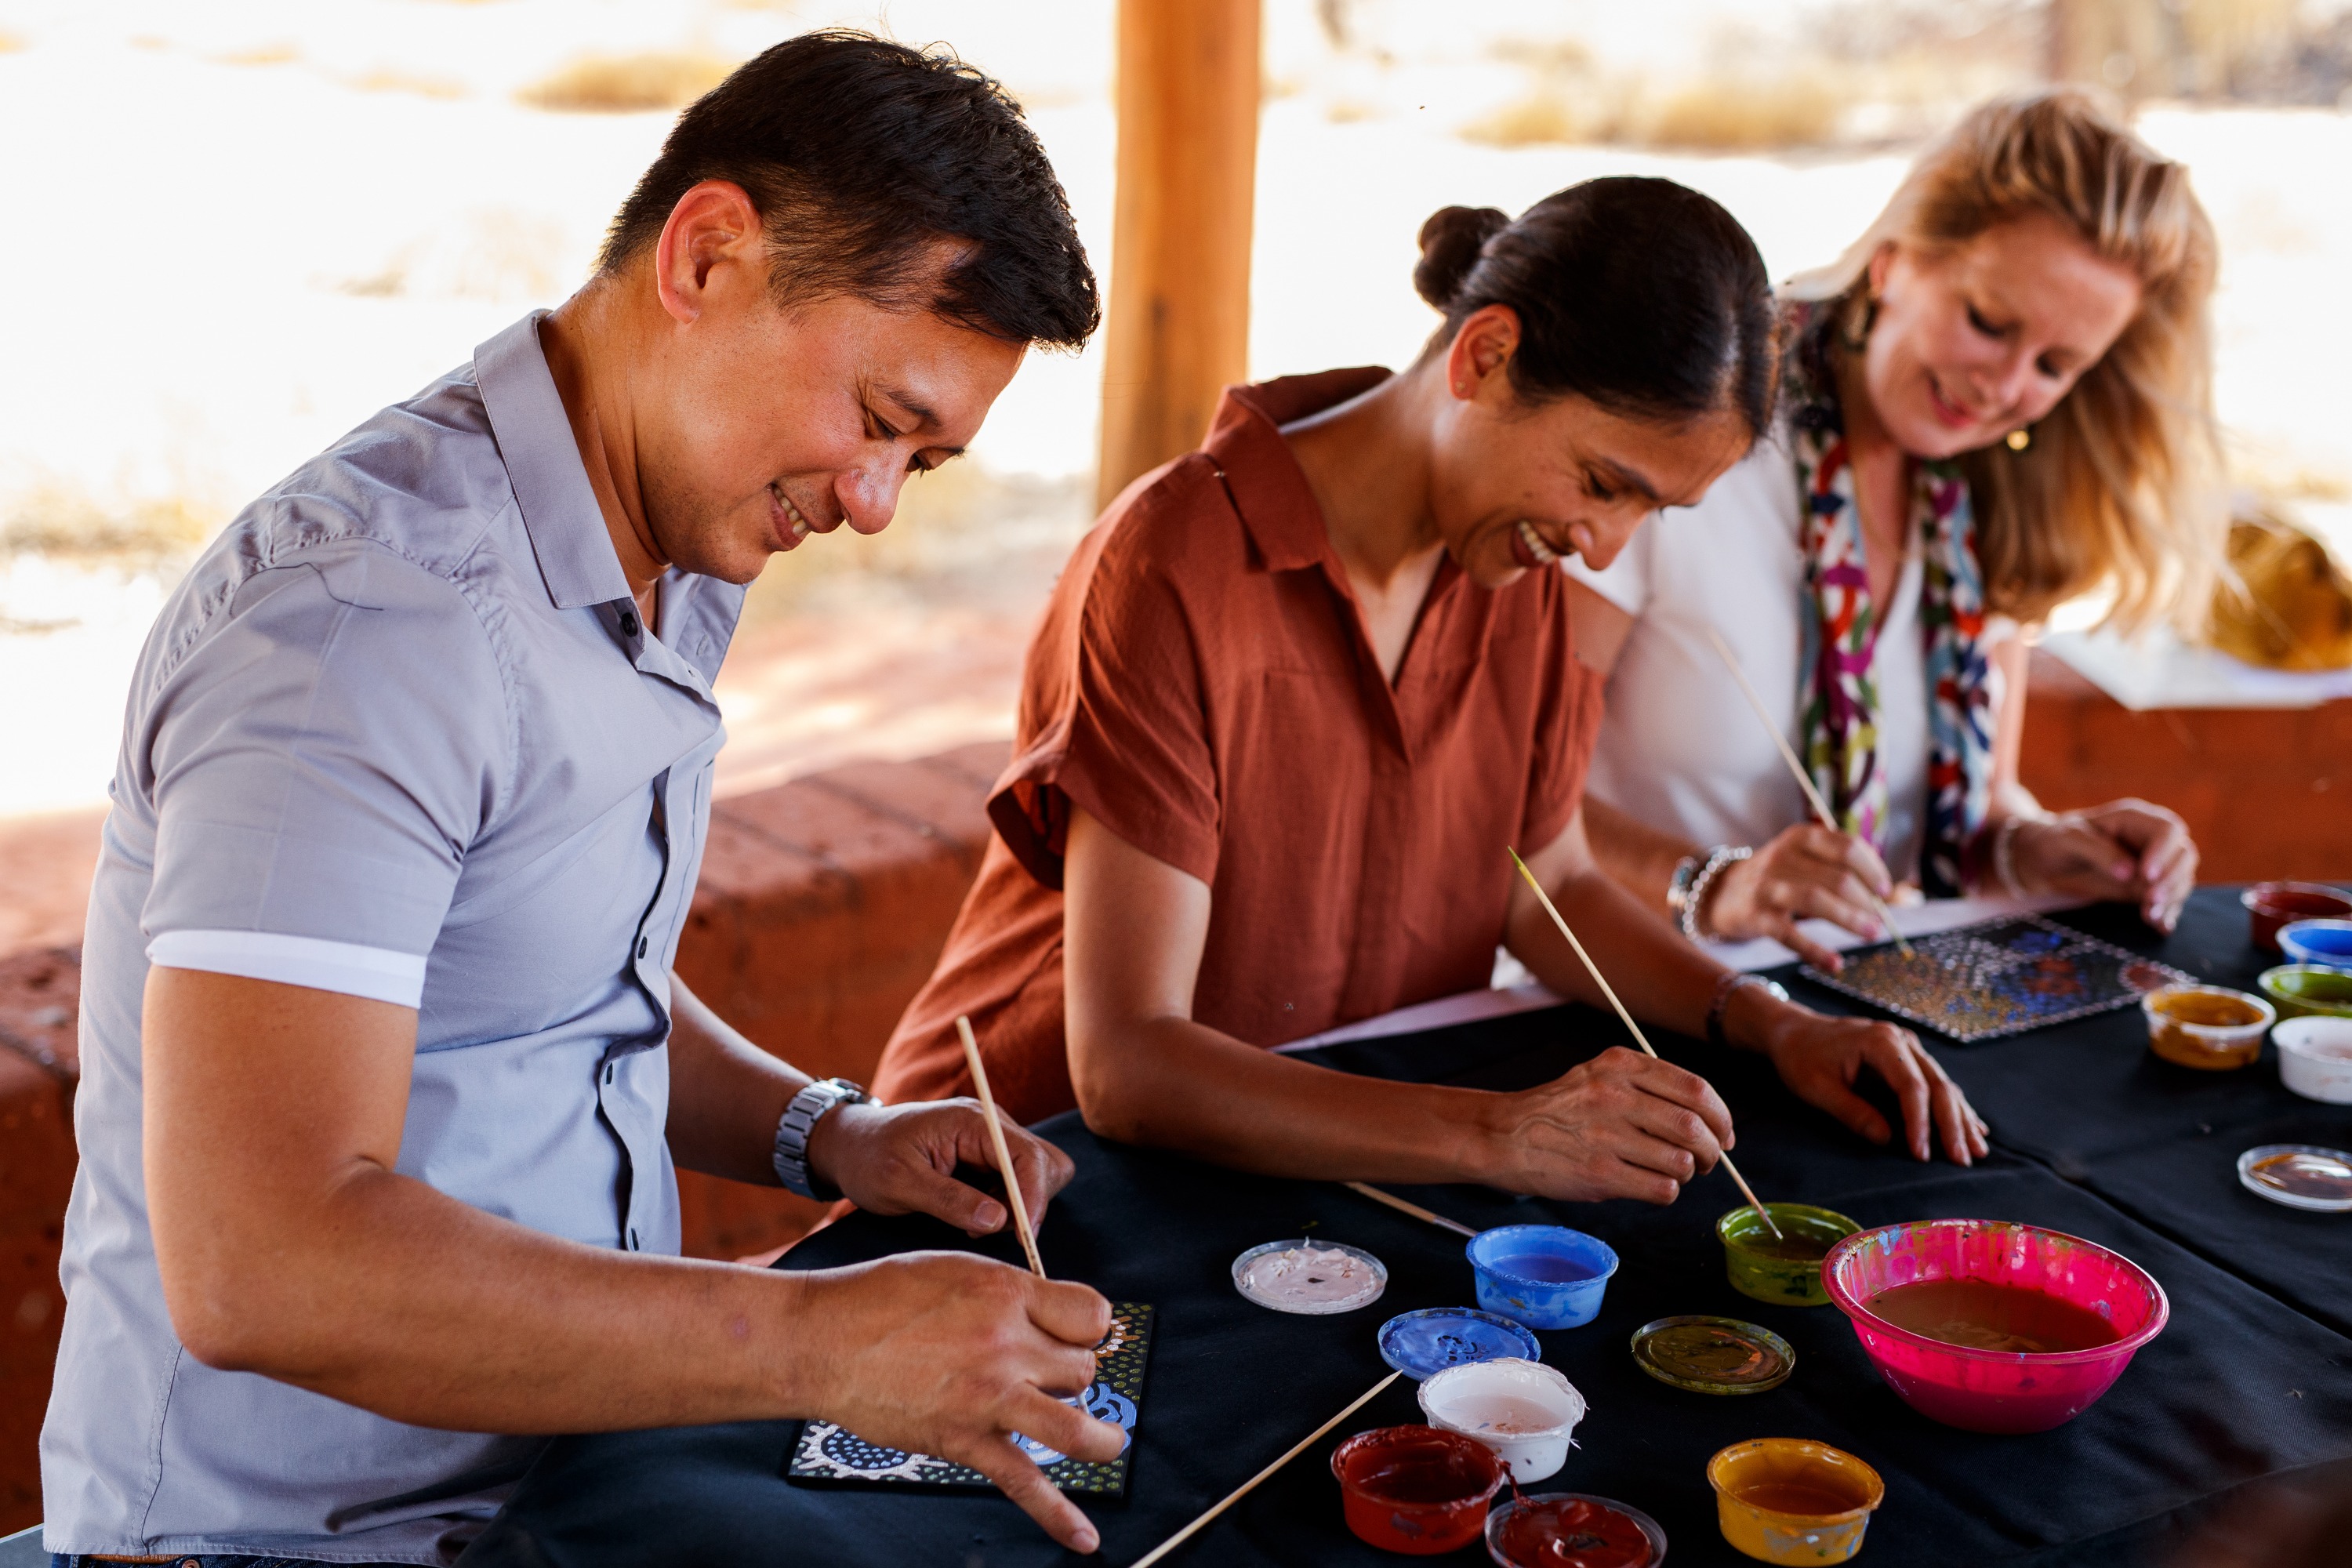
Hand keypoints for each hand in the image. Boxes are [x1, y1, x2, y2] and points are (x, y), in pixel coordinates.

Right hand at [792, 1253, 1122, 1552]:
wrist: (824, 1339)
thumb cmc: (879, 1298)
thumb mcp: (955, 1267)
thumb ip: (1008, 1292)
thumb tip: (1045, 1315)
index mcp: (1006, 1293)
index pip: (1092, 1315)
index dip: (1088, 1328)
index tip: (1075, 1335)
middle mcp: (1006, 1344)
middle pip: (1082, 1370)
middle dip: (1071, 1373)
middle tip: (1045, 1377)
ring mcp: (988, 1396)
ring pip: (1076, 1428)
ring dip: (1101, 1440)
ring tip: (1106, 1442)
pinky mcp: (964, 1440)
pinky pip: (1024, 1483)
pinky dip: (1058, 1515)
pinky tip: (1084, 1537)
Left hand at [806, 1100, 1076, 1238]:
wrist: (848, 1145)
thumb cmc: (867, 1158)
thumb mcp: (898, 1184)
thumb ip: (949, 1200)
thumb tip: (999, 1221)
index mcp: (971, 1121)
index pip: (1028, 1155)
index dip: (1033, 1198)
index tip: (1022, 1237)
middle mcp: (990, 1125)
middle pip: (1046, 1163)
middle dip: (1031, 1202)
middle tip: (992, 1230)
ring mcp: (991, 1140)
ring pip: (1037, 1176)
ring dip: (1017, 1207)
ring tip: (971, 1221)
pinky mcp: (987, 1158)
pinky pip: (1018, 1184)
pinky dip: (1005, 1207)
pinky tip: (970, 1216)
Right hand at [1485, 1046, 1736, 1203]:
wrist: (1503, 1136)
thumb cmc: (1558, 1112)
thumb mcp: (1598, 1077)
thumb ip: (1647, 1089)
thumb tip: (1710, 1125)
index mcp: (1621, 1065)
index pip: (1695, 1089)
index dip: (1721, 1117)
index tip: (1725, 1135)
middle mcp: (1615, 1094)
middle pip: (1694, 1127)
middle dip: (1712, 1151)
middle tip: (1706, 1163)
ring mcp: (1606, 1135)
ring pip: (1681, 1161)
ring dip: (1686, 1174)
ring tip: (1670, 1174)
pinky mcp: (1599, 1173)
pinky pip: (1660, 1189)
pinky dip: (1666, 1193)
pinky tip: (1649, 1187)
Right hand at [1703, 825, 1894, 970]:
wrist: (1720, 892)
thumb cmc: (1776, 876)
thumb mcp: (1800, 856)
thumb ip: (1837, 866)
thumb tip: (1882, 894)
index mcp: (1799, 837)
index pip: (1846, 847)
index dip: (1873, 870)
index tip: (1886, 890)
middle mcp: (1781, 857)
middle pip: (1837, 878)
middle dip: (1866, 901)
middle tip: (1881, 920)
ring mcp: (1766, 887)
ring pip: (1816, 900)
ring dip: (1850, 919)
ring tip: (1871, 933)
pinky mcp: (1756, 917)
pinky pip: (1791, 936)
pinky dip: (1816, 951)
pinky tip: (1835, 964)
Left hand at [1733, 990, 1987, 1163]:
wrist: (1794, 1031)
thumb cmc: (1801, 1058)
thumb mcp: (1816, 1087)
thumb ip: (1851, 1112)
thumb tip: (1886, 1140)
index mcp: (1880, 1041)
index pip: (1911, 1086)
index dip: (1919, 1123)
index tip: (1921, 1155)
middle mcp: (1902, 1041)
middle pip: (1938, 1085)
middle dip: (1952, 1125)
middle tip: (1962, 1160)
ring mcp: (1909, 1048)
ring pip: (1944, 1085)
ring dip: (1961, 1119)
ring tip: (1977, 1151)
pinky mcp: (1909, 1058)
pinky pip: (1936, 1084)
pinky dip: (1954, 1108)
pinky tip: (1974, 1127)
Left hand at [2006, 800, 2195, 931]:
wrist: (2044, 861)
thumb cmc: (2055, 841)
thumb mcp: (2069, 839)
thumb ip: (2099, 852)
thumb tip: (2130, 873)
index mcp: (2134, 819)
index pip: (2167, 830)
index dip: (2163, 852)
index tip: (2146, 874)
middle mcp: (2150, 840)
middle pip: (2184, 854)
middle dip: (2172, 878)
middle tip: (2150, 899)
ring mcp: (2153, 864)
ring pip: (2180, 878)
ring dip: (2171, 899)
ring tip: (2149, 916)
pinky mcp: (2147, 887)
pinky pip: (2168, 898)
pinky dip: (2167, 912)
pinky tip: (2160, 926)